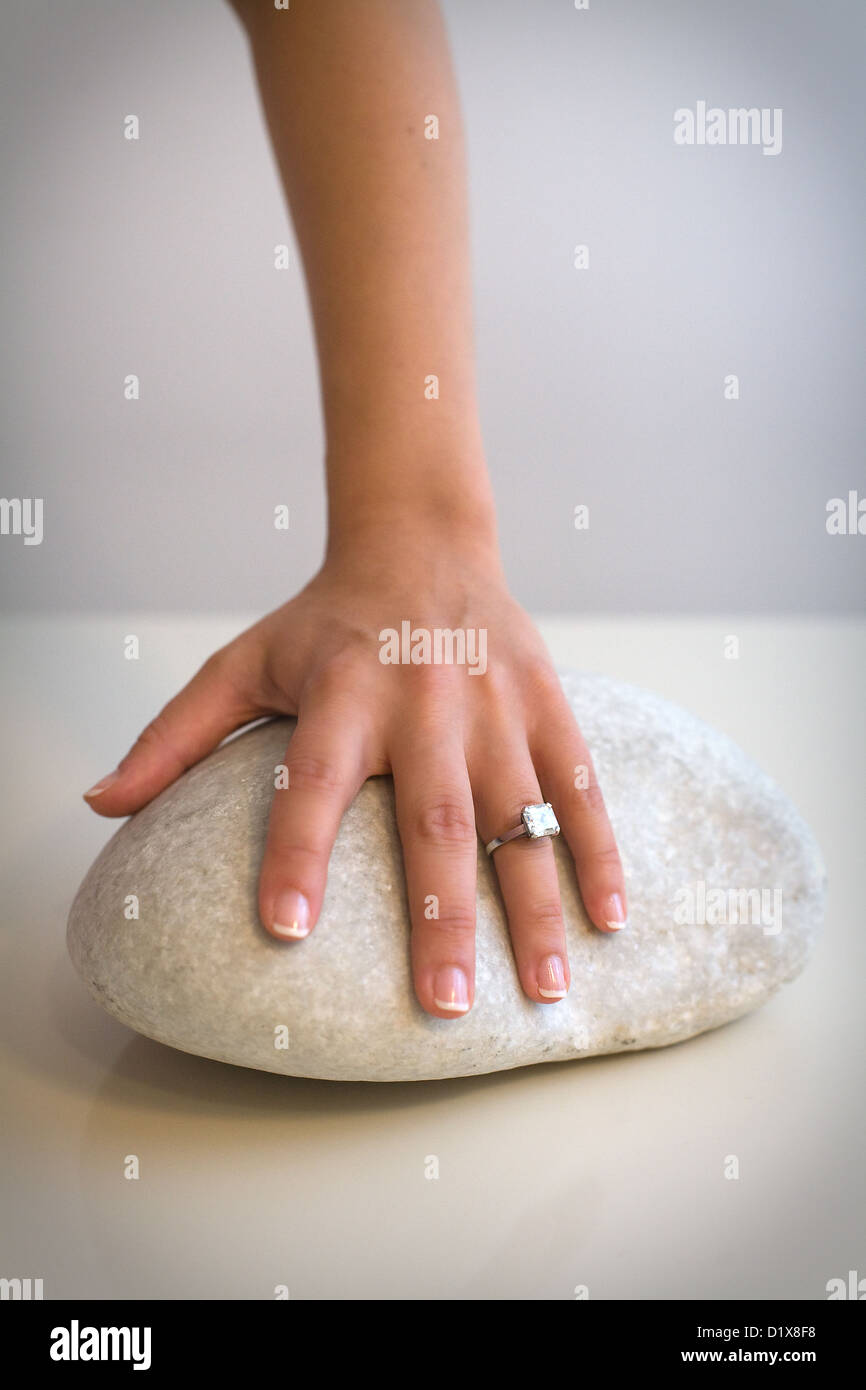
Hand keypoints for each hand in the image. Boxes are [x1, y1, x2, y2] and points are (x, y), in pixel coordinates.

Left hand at [83, 527, 626, 1016]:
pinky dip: (597, 849)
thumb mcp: (243, 660)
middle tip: (443, 1007)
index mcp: (339, 692)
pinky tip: (610, 916)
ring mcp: (492, 703)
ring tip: (545, 991)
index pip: (310, 778)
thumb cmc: (324, 620)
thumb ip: (176, 735)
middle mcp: (421, 700)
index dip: (296, 852)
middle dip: (441, 915)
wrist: (420, 543)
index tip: (285, 929)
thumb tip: (101, 805)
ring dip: (535, 904)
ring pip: (518, 812)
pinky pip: (577, 783)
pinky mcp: (545, 700)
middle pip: (432, 816)